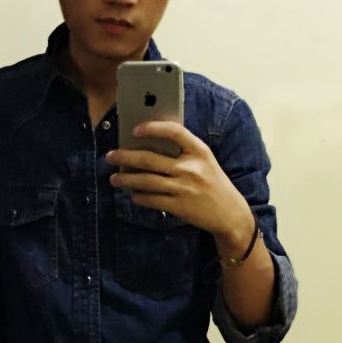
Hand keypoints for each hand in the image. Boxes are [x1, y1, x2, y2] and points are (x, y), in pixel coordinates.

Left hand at [105, 121, 251, 238]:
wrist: (230, 214)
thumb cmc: (215, 184)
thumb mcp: (206, 162)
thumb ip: (185, 152)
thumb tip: (150, 145)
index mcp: (199, 151)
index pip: (174, 132)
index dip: (153, 128)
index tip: (135, 129)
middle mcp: (190, 168)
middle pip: (149, 159)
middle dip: (125, 157)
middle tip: (111, 156)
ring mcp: (183, 188)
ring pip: (145, 181)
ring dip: (126, 179)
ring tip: (114, 179)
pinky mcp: (179, 206)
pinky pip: (151, 200)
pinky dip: (139, 197)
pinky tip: (132, 194)